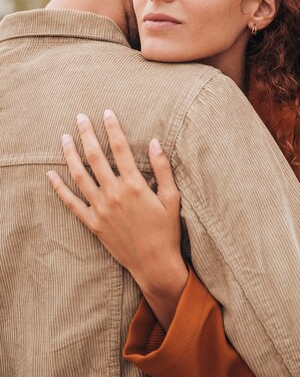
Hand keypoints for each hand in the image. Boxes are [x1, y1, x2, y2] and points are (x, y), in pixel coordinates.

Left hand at [47, 110, 187, 327]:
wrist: (154, 263)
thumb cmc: (166, 230)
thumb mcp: (172, 197)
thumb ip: (163, 169)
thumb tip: (155, 142)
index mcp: (134, 185)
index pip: (120, 148)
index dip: (112, 127)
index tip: (107, 112)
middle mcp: (114, 194)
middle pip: (95, 157)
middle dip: (86, 133)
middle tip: (80, 117)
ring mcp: (101, 209)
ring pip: (79, 176)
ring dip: (69, 155)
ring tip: (63, 138)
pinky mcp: (93, 224)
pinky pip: (71, 204)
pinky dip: (59, 189)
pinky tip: (51, 175)